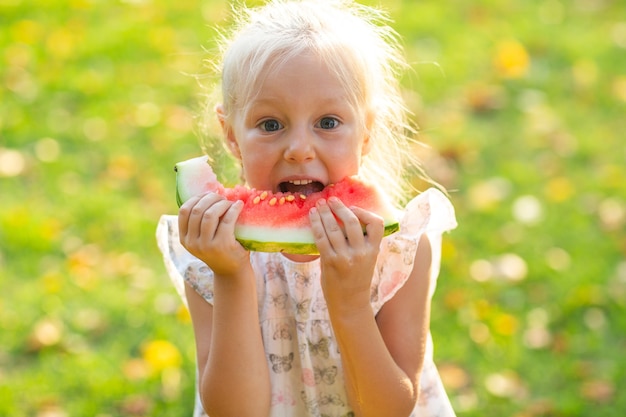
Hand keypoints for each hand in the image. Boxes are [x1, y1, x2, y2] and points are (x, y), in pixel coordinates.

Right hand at [178, 192, 248, 275]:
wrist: (231, 272)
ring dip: (222, 203)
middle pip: (197, 210)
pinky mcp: (222, 245)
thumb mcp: (203, 238)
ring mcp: (206, 245)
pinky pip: (227, 220)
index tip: (207, 195)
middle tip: (222, 198)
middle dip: (211, 198)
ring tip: (230, 202)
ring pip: (210, 214)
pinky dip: (234, 209)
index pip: (184, 211)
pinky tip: (239, 205)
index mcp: (184, 239)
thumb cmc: (219, 250)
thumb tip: (207, 193)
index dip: (196, 198)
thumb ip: (200, 222)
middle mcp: (192, 243)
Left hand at [309, 197, 384, 311]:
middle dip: (339, 207)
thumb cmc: (357, 278)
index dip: (365, 212)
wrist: (349, 303)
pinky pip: (321, 238)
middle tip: (331, 199)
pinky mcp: (330, 262)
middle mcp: (361, 253)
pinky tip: (312, 216)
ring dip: (324, 213)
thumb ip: (360, 241)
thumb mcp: (367, 259)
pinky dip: (315, 224)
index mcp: (373, 250)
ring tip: (319, 205)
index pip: (376, 224)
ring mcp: (345, 257)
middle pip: (351, 221)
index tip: (353, 208)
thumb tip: (345, 216)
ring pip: (333, 227)